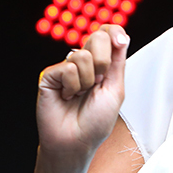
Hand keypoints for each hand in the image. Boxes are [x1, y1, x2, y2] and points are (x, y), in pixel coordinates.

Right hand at [36, 26, 128, 161]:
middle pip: (96, 38)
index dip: (113, 32)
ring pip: (82, 56)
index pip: (106, 35)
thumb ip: (118, 62)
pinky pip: (68, 69)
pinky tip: (67, 97)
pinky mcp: (49, 75)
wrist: (76, 141)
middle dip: (104, 63)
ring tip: (81, 95)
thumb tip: (123, 36)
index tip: (121, 41)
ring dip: (88, 81)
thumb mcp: (115, 89)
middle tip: (98, 84)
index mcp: (101, 64)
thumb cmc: (96, 121)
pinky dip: (73, 86)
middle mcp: (82, 63)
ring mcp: (65, 68)